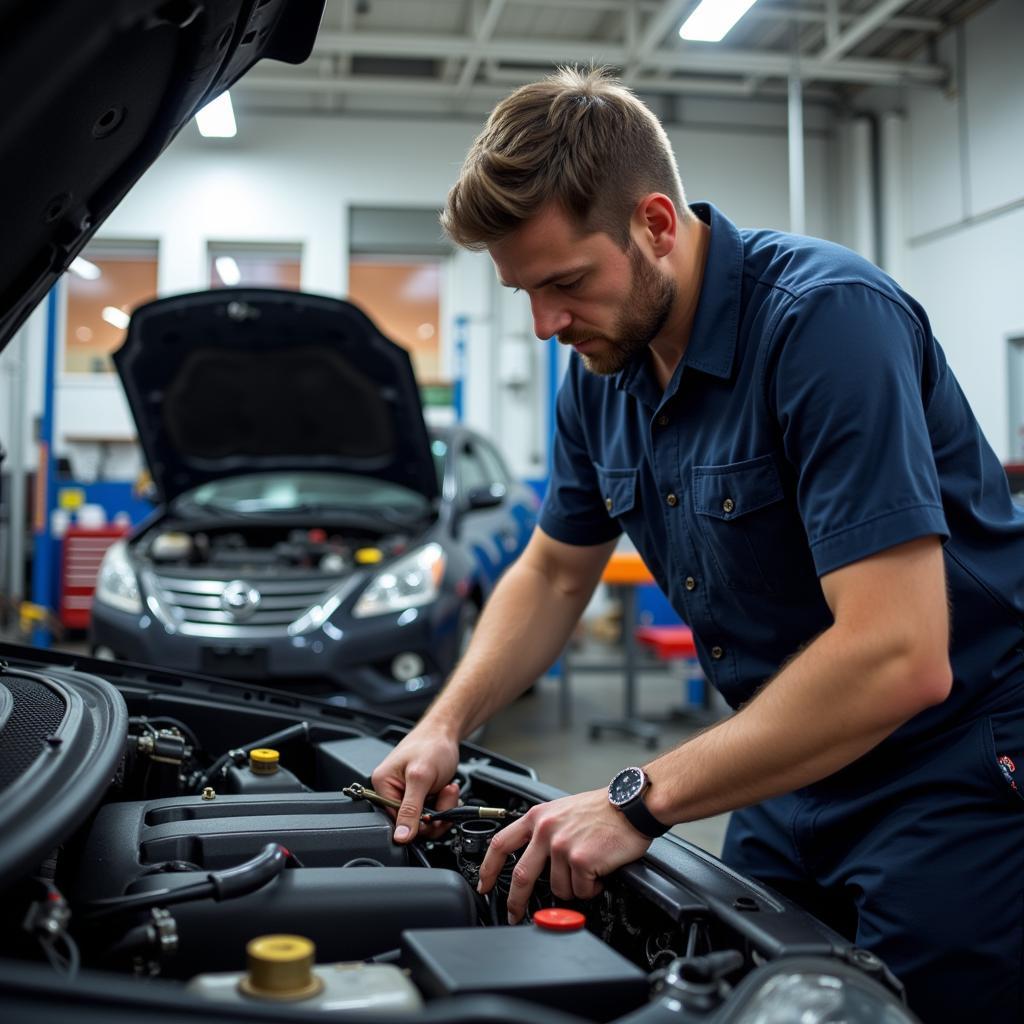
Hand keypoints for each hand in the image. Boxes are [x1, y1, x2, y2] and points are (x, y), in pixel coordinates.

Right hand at [370, 727, 460, 842]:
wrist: (446, 732)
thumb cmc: (432, 744)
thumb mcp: (421, 777)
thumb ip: (411, 809)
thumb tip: (400, 836)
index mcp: (382, 785)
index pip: (396, 822)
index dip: (418, 823)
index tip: (434, 813)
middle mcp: (391, 791)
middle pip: (412, 824)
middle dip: (434, 813)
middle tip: (444, 794)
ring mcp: (407, 794)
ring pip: (425, 820)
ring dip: (442, 807)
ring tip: (447, 789)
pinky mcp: (420, 794)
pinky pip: (432, 812)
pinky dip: (444, 803)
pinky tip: (447, 789)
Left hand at [477, 789, 653, 922]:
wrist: (630, 805)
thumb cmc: (602, 809)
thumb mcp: (562, 810)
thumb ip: (543, 832)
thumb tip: (532, 861)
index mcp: (538, 817)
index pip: (501, 844)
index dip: (488, 868)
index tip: (484, 885)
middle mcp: (546, 830)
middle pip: (521, 875)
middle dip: (515, 902)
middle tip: (515, 914)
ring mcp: (562, 846)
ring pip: (557, 888)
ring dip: (573, 888)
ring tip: (587, 871)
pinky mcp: (580, 860)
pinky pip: (580, 890)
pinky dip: (591, 888)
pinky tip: (599, 873)